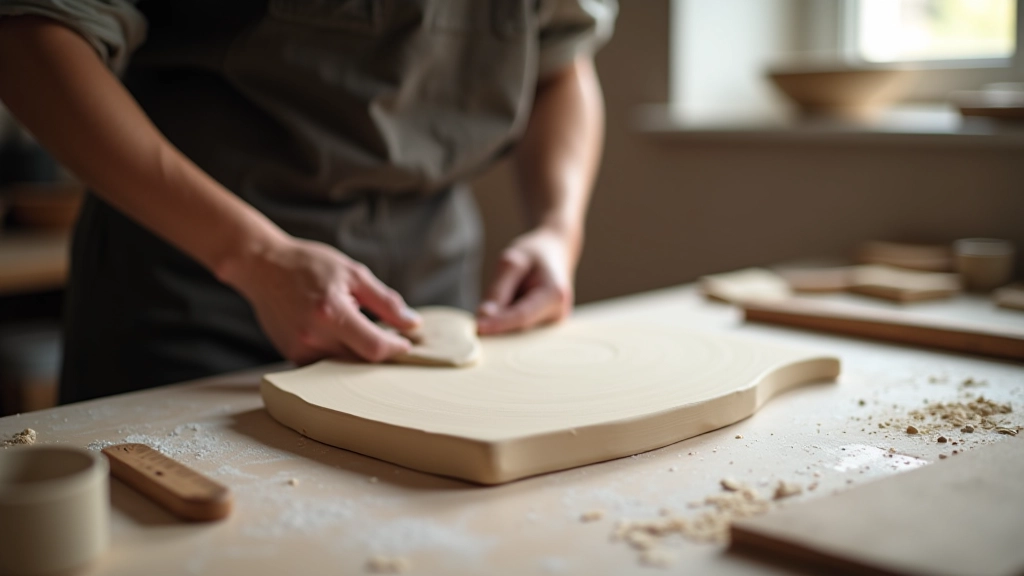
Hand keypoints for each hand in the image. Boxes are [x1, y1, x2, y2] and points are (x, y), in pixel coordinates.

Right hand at [219, 236, 419, 364]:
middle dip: (378, 353)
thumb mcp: (353, 274)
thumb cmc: (309, 265)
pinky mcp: (290, 354)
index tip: (404, 343)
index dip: (395, 349)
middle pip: (360, 361)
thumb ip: (386, 302)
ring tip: (361, 335)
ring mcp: (299, 349)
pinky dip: (337, 355)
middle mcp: (313, 336)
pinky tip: (339, 337)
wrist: (262, 266)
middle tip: (388, 338)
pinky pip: (324, 365)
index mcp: (333, 312)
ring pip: (342, 367)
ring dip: (357, 356)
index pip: (374, 347)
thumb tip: (412, 324)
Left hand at [476, 227, 578, 334]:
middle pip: (519, 328)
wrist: (556, 252)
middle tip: (476, 318)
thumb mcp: (513, 260)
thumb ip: (498, 289)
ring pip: (516, 330)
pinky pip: (518, 329)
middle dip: (496, 324)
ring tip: (504, 293)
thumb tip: (483, 317)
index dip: (497, 324)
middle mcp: (558, 315)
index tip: (477, 327)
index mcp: (554, 296)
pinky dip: (506, 319)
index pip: (521, 316)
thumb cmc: (535, 253)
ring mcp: (552, 324)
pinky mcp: (544, 328)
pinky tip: (509, 301)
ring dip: (500, 320)